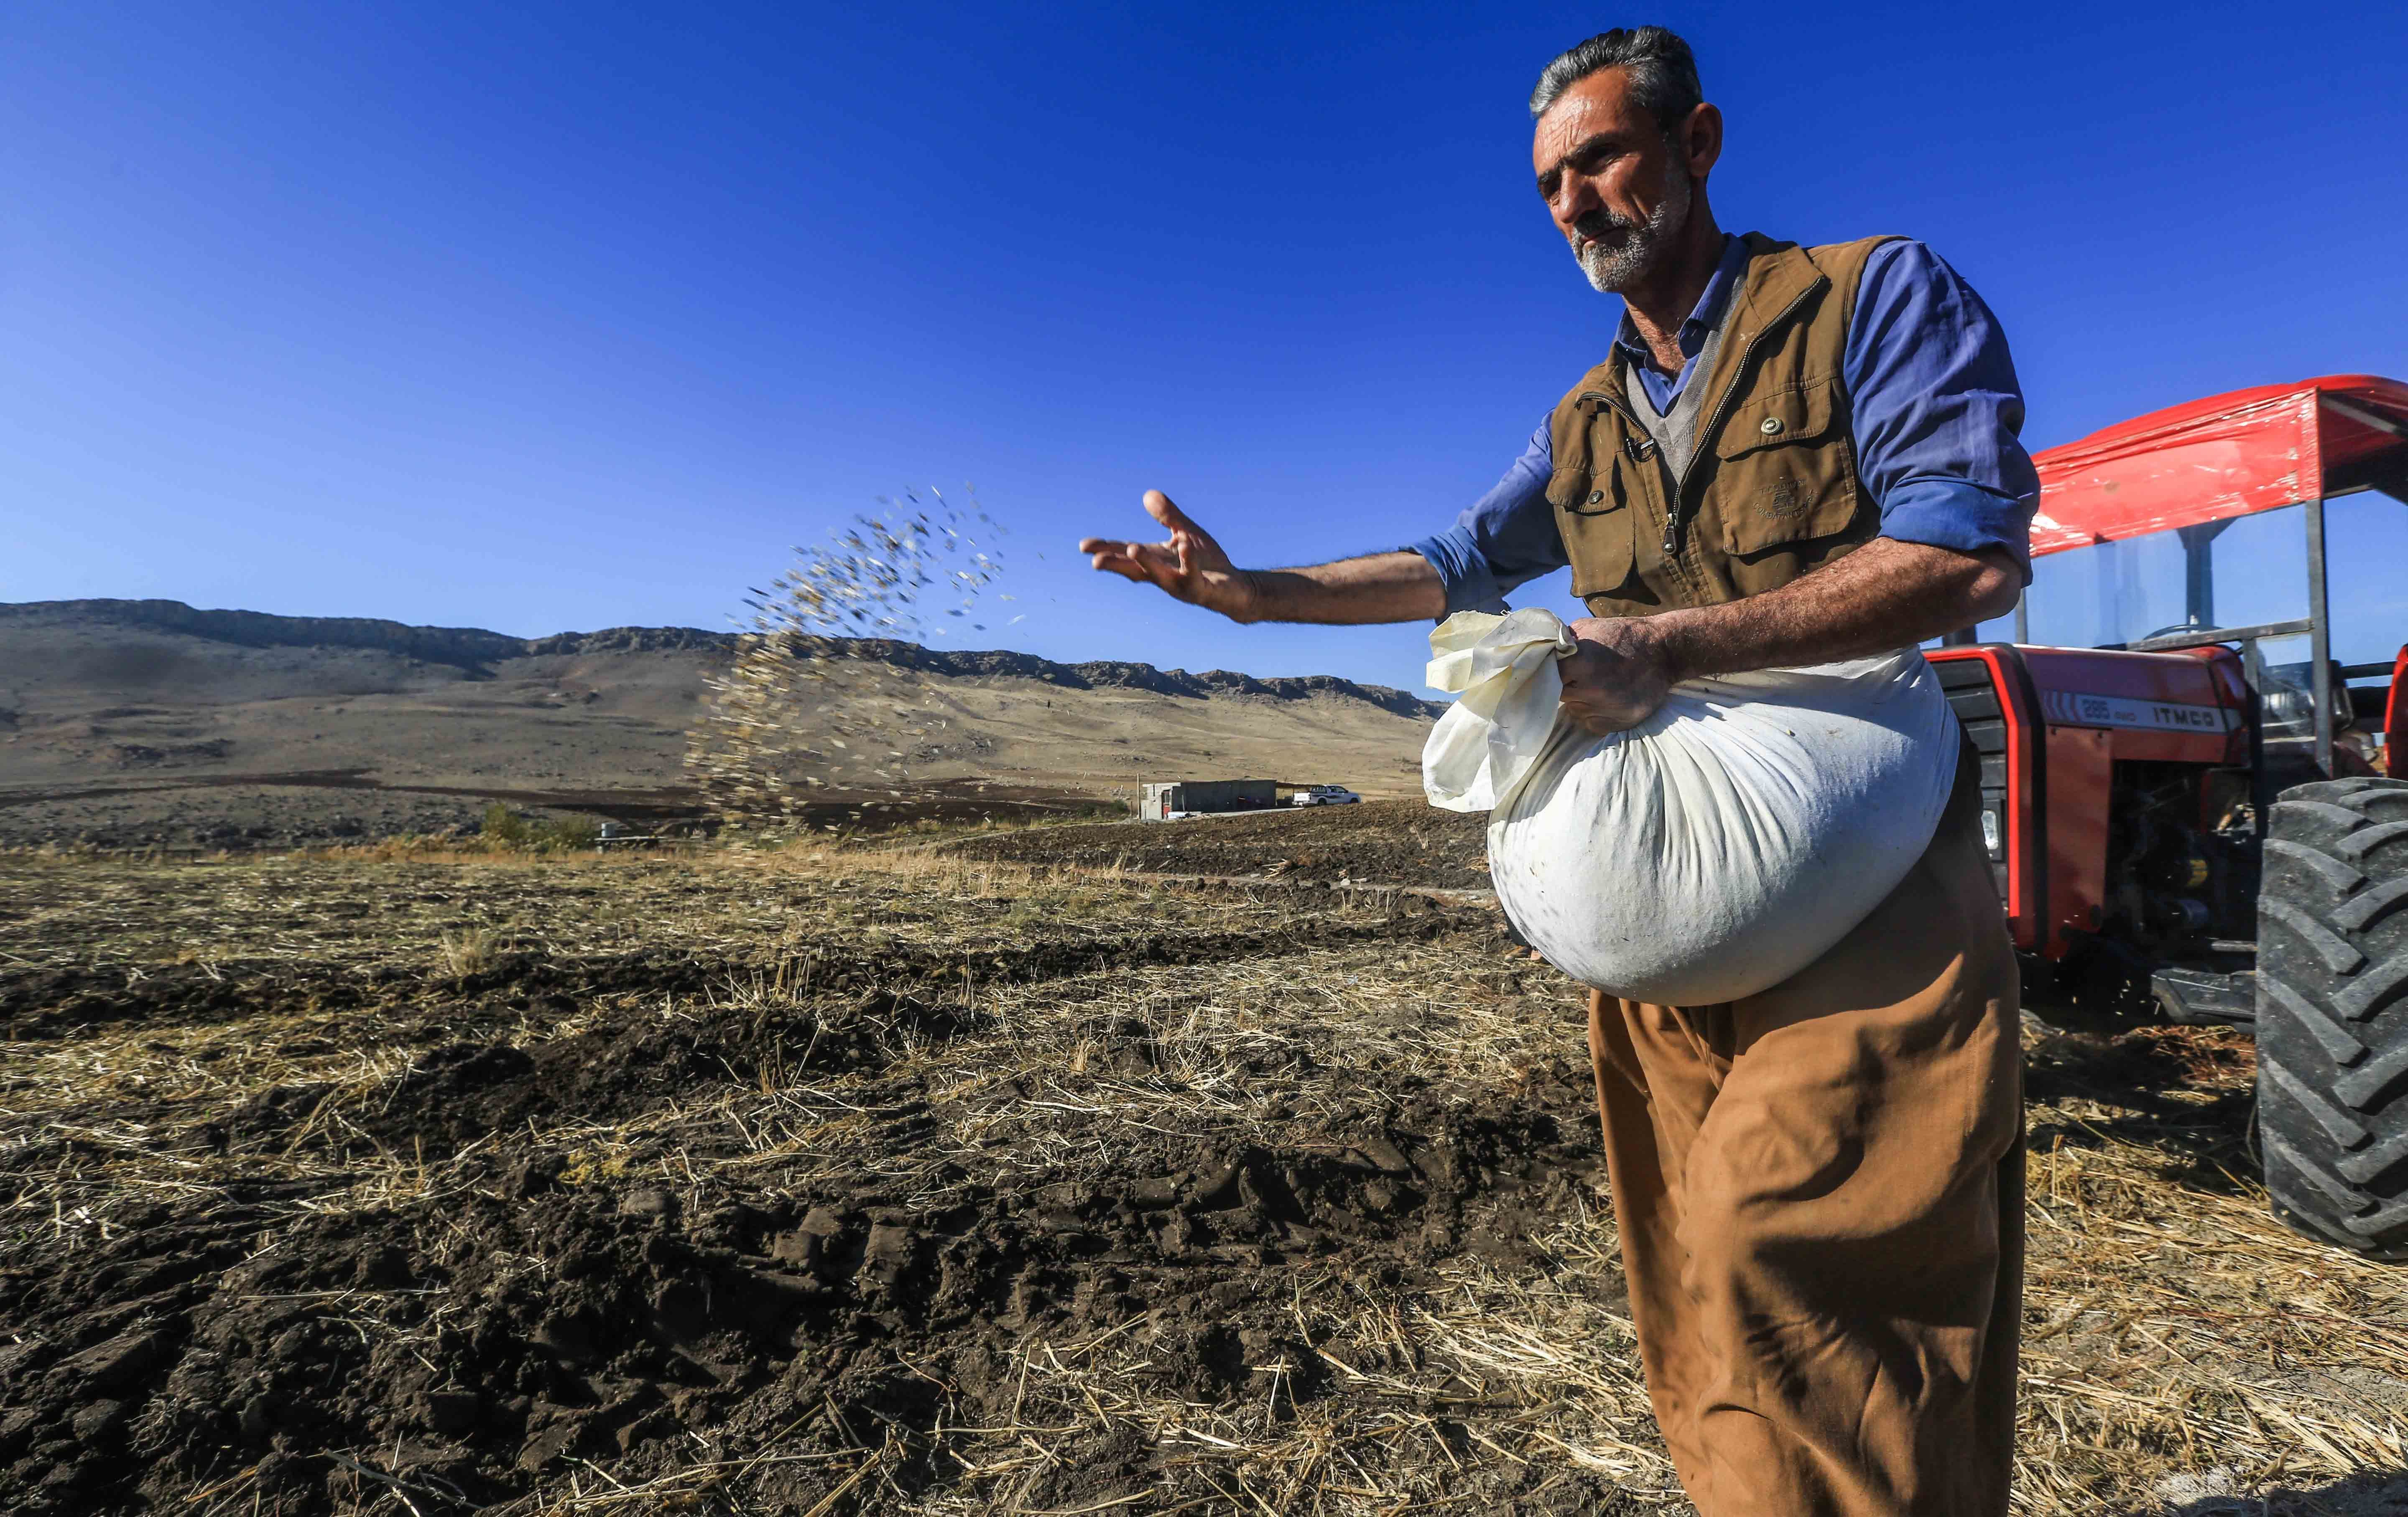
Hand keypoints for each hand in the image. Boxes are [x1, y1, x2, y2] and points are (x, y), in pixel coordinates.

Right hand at [1079, 491, 1259, 621]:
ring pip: (1160, 576)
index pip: (1126, 554)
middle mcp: (1163, 575)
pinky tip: (1183, 546)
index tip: (1084, 546)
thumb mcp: (1185, 533)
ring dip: (1146, 563)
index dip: (1106, 550)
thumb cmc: (1207, 562)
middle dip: (1115, 565)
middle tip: (1095, 560)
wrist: (1236, 587)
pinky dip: (1187, 560)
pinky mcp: (1200, 589)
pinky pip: (1193, 574)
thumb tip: (1147, 494)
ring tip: (1132, 549)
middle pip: (1134, 570)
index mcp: (1156, 560)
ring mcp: (1180, 584)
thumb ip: (1168, 515)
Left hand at [1557, 616, 1677, 734]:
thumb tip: (1542, 653)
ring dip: (1581, 700)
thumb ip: (1562, 642)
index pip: (1546, 677)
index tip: (1557, 670)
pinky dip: (1595, 713)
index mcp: (1579, 663)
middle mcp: (1590, 689)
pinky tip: (1607, 698)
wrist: (1664, 650)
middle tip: (1580, 676)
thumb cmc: (1624, 635)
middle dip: (1566, 686)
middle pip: (1560, 696)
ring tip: (1599, 685)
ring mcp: (1606, 709)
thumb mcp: (1588, 627)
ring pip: (1576, 710)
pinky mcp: (1619, 722)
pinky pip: (1592, 723)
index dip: (1550, 673)